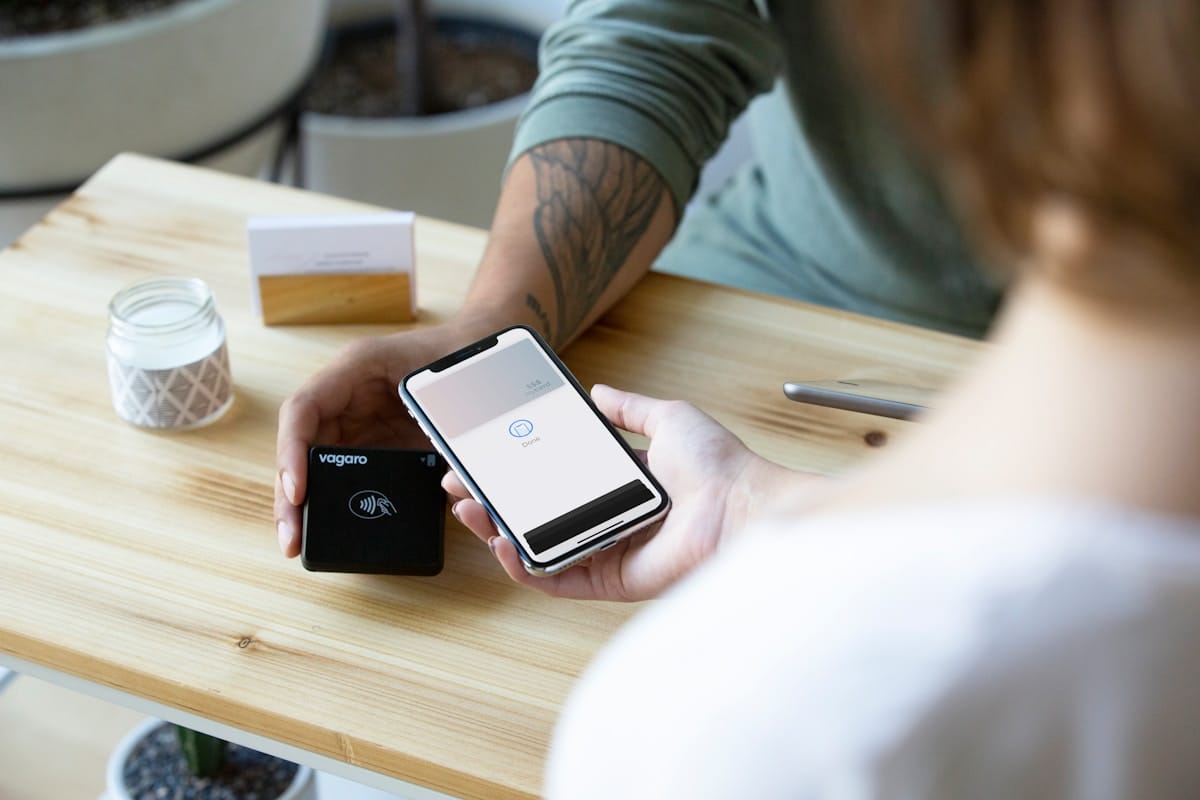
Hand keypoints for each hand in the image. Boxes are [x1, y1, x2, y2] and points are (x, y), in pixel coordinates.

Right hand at [274, 322, 484, 556]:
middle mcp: (345, 394)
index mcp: (356, 368)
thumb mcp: (449, 386)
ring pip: (314, 462)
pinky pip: (341, 470)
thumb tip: (445, 485)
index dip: (294, 452)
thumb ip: (442, 426)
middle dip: (290, 494)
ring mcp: (354, 418)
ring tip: (297, 544)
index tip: (299, 492)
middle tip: (290, 539)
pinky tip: (326, 531)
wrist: (481, 347)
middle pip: (300, 444)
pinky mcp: (369, 440)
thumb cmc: (463, 359)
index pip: (304, 409)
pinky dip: (330, 500)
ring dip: (302, 504)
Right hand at [445, 384, 810, 600]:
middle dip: (494, 499)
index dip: (516, 468)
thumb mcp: (669, 417)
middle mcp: (609, 518)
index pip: (555, 477)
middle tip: (462, 484)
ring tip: (469, 510)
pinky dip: (522, 566)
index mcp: (621, 483)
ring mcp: (606, 551)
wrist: (744, 509)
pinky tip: (501, 543)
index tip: (485, 454)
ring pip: (537, 546)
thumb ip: (630, 407)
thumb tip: (599, 392)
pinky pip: (555, 577)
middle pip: (537, 513)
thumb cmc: (718, 466)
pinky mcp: (609, 580)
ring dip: (496, 531)